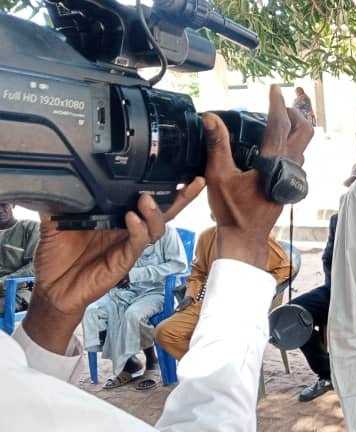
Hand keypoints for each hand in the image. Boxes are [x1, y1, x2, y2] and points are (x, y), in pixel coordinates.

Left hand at [23, 183, 203, 353]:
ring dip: (156, 212)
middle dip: (181, 197)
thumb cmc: (57, 257)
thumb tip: (58, 176)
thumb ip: (60, 200)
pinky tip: (132, 218)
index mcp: (114, 216)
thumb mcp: (54, 221)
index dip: (160, 186)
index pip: (142, 199)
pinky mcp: (124, 260)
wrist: (51, 288)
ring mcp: (128, 245)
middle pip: (162, 211)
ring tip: (146, 199)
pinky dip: (139, 230)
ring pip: (156, 227)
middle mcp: (127, 229)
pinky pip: (138, 243)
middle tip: (192, 182)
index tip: (172, 169)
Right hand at [203, 85, 312, 267]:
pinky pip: (298, 155)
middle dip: (296, 111)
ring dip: (296, 126)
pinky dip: (292, 141)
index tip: (274, 89)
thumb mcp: (218, 176)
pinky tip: (276, 141)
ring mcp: (293, 176)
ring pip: (304, 144)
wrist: (246, 237)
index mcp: (273, 162)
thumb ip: (217, 145)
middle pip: (305, 130)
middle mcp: (289, 167)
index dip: (277, 103)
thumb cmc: (233, 211)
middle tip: (282, 102)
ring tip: (280, 116)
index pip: (279, 124)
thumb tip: (210, 119)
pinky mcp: (290, 183)